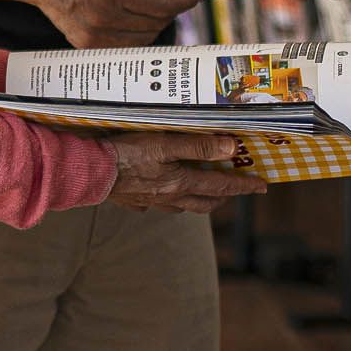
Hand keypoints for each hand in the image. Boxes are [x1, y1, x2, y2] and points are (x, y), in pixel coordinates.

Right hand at [14, 0, 204, 48]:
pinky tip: (133, 15)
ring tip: (149, 1)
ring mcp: (95, 35)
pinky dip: (138, 32)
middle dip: (173, 5)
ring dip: (157, 21)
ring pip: (147, 37)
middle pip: (159, 21)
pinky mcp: (87, 45)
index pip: (166, 3)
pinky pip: (127, 45)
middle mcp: (105, 17)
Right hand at [101, 129, 267, 211]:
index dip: (243, 186)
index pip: (221, 186)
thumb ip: (198, 146)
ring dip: (198, 201)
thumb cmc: (126, 154)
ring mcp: (150, 203)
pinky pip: (155, 206)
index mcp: (180, 183)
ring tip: (202, 192)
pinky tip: (160, 195)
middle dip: (223, 197)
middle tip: (234, 189)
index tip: (262, 186)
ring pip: (182, 207)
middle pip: (204, 202)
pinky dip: (166, 202)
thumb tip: (230, 150)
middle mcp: (169, 198)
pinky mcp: (131, 202)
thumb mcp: (165, 143)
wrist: (88, 172)